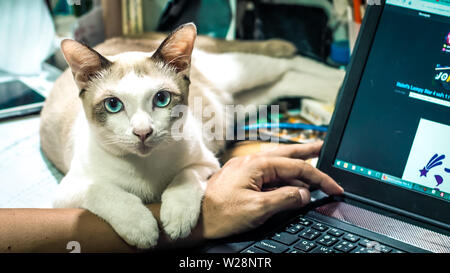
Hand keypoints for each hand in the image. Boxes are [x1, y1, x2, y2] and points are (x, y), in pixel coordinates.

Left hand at [200, 141, 342, 238]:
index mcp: (257, 165)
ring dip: (295, 161)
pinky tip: (288, 177)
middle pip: (287, 154)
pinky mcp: (242, 177)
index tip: (334, 187)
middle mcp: (251, 161)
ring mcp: (246, 168)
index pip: (296, 167)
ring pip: (277, 161)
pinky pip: (267, 171)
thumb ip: (285, 198)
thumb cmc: (221, 213)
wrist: (196, 218)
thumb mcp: (258, 209)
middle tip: (323, 148)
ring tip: (311, 158)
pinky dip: (282, 172)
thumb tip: (304, 194)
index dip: (319, 177)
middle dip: (307, 151)